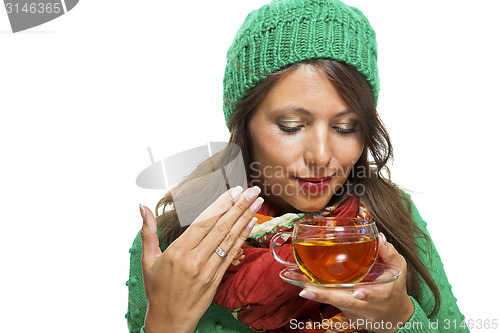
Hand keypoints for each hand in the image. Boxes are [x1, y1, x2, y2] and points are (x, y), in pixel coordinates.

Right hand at [140, 186, 262, 332]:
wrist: (169, 320)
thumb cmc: (157, 289)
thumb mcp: (148, 260)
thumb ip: (148, 231)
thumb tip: (142, 207)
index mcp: (178, 252)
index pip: (204, 222)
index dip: (221, 205)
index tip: (234, 191)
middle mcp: (195, 259)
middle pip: (221, 227)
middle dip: (239, 206)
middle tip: (252, 190)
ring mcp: (208, 270)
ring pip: (230, 239)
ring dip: (245, 218)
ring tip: (257, 202)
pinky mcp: (217, 278)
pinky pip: (232, 254)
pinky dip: (243, 237)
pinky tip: (251, 223)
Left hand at [299, 233, 413, 332]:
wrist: (394, 316)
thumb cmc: (394, 287)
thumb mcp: (398, 268)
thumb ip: (389, 253)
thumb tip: (379, 237)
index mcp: (384, 293)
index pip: (375, 294)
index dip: (366, 294)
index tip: (356, 293)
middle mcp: (368, 305)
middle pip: (345, 301)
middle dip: (325, 296)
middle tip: (306, 289)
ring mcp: (356, 312)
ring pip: (334, 302)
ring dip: (316, 294)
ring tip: (299, 284)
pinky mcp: (346, 313)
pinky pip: (330, 302)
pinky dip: (318, 294)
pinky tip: (303, 285)